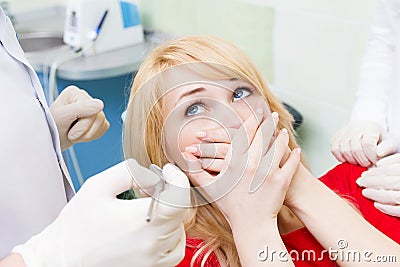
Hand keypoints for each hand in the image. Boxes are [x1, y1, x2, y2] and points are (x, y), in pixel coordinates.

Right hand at [12, 159, 188, 266]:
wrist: (62, 260)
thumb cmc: (76, 225)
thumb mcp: (98, 186)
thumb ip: (130, 171)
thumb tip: (154, 175)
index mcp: (140, 221)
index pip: (180, 198)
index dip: (178, 179)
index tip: (167, 172)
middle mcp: (152, 244)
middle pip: (181, 212)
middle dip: (168, 194)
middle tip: (146, 192)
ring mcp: (154, 260)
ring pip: (180, 229)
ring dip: (168, 215)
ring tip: (143, 211)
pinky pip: (176, 248)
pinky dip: (171, 235)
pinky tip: (151, 228)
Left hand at [50, 86, 109, 150]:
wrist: (52, 140)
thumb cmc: (52, 128)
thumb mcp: (62, 117)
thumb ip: (81, 108)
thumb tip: (100, 104)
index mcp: (75, 93)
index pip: (92, 109)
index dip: (82, 124)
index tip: (68, 127)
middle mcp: (86, 98)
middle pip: (98, 117)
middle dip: (84, 131)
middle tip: (70, 133)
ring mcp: (93, 109)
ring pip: (102, 123)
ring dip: (87, 135)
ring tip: (74, 134)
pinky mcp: (98, 119)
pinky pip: (104, 128)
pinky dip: (92, 136)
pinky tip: (81, 134)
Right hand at [183, 107, 299, 227]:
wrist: (250, 226)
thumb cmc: (229, 206)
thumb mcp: (209, 187)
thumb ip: (195, 170)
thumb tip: (183, 156)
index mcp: (234, 162)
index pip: (244, 134)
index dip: (252, 120)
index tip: (257, 110)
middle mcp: (251, 163)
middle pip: (262, 136)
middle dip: (269, 123)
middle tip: (273, 114)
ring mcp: (267, 172)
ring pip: (277, 146)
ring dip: (282, 137)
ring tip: (283, 131)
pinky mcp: (281, 181)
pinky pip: (290, 163)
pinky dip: (293, 155)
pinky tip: (296, 150)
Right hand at [331, 121, 397, 166]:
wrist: (369, 132)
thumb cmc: (379, 140)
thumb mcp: (390, 143)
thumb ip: (387, 149)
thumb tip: (378, 153)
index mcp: (370, 127)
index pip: (367, 144)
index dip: (371, 156)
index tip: (374, 161)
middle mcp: (355, 126)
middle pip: (354, 148)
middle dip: (361, 161)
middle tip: (367, 163)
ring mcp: (344, 131)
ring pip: (342, 150)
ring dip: (351, 160)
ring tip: (358, 161)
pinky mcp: (336, 136)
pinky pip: (334, 149)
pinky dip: (340, 157)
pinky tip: (348, 159)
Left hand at [356, 153, 399, 216]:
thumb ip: (396, 162)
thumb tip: (379, 165)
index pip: (390, 170)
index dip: (375, 172)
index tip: (364, 174)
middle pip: (389, 182)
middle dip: (371, 182)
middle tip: (360, 182)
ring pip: (392, 196)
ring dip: (376, 194)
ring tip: (366, 193)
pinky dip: (387, 208)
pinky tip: (377, 205)